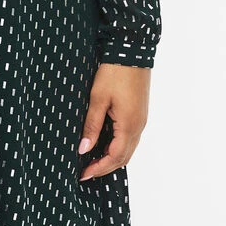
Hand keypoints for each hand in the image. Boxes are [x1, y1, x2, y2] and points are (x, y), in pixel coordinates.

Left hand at [78, 63, 150, 181]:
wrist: (132, 51)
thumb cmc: (114, 72)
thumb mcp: (98, 98)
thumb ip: (92, 125)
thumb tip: (84, 149)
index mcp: (129, 125)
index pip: (115, 157)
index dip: (99, 168)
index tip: (83, 174)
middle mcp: (139, 126)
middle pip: (124, 157)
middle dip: (106, 167)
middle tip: (86, 172)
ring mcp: (141, 120)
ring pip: (128, 148)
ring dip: (112, 158)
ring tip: (93, 161)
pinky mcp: (140, 113)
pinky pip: (130, 138)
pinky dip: (118, 147)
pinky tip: (105, 144)